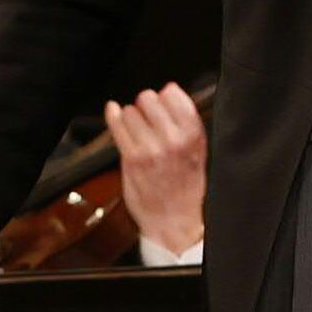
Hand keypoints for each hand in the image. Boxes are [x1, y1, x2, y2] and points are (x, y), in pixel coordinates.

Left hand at [102, 84, 208, 252]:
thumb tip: (170, 91)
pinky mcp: (131, 158)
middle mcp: (173, 139)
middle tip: (148, 117)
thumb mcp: (199, 152)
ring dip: (131, 117)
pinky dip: (113, 116)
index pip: (174, 94)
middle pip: (149, 98)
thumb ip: (186, 123)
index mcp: (193, 135)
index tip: (163, 101)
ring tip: (137, 130)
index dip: (166, 95)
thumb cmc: (185, 188)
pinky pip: (117, 124)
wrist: (174, 221)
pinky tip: (113, 112)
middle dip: (146, 105)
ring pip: (131, 111)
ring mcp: (151, 148)